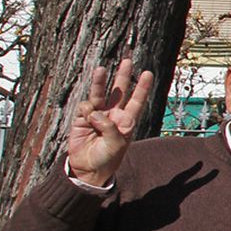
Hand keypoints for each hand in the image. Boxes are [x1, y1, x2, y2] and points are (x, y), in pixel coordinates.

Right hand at [66, 58, 155, 186]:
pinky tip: (87, 118)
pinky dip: (86, 109)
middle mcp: (113, 114)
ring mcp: (98, 115)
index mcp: (127, 121)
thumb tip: (97, 112)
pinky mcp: (82, 118)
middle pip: (119, 91)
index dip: (142, 87)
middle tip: (127, 61)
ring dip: (100, 82)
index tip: (148, 73)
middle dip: (123, 76)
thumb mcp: (116, 145)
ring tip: (100, 69)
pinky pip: (85, 107)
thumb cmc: (107, 159)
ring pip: (100, 94)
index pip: (136, 101)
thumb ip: (109, 127)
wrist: (87, 169)